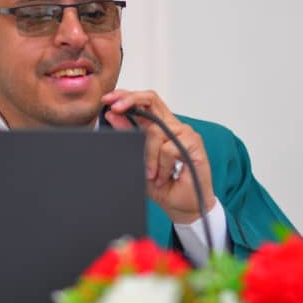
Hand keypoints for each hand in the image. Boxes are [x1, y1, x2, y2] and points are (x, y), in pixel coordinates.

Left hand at [102, 89, 215, 223]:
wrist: (183, 206)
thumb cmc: (163, 185)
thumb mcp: (138, 160)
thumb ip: (128, 137)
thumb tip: (112, 116)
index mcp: (160, 126)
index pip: (144, 102)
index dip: (126, 96)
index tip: (108, 100)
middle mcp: (172, 125)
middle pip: (151, 100)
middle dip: (130, 101)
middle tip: (114, 109)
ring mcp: (185, 133)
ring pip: (156, 131)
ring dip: (148, 156)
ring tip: (151, 175)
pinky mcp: (195, 144)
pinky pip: (169, 149)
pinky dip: (162, 166)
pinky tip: (164, 177)